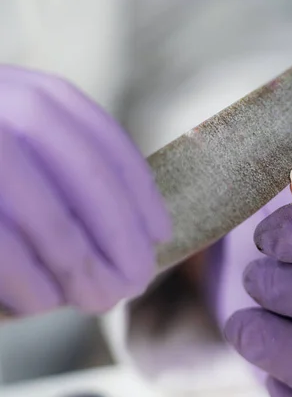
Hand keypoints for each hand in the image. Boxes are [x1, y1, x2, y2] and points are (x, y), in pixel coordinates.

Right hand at [0, 65, 170, 315]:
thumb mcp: (25, 152)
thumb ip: (68, 175)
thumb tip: (138, 230)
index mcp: (26, 93)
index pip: (99, 139)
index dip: (138, 191)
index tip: (160, 233)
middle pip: (83, 173)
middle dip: (119, 233)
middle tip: (139, 278)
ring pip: (43, 213)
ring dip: (81, 266)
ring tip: (100, 298)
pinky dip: (27, 280)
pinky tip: (44, 303)